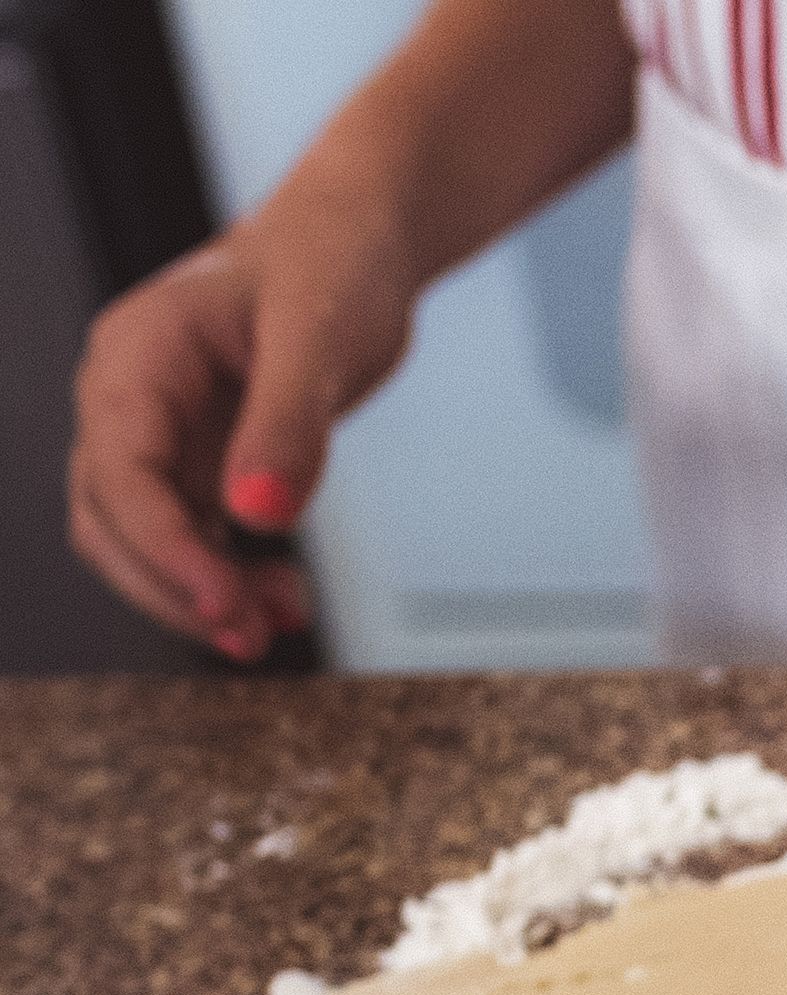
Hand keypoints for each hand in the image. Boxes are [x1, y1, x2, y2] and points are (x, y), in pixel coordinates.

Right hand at [69, 205, 414, 660]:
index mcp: (137, 357)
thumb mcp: (317, 339)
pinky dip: (229, 576)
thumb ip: (286, 427)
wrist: (355, 244)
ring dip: (200, 593)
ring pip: (144, 539)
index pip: (120, 473)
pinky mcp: (201, 460)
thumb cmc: (331, 264)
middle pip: (111, 520)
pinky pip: (193, 536)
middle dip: (173, 587)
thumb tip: (258, 516)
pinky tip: (284, 601)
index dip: (164, 550)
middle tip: (250, 638)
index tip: (222, 605)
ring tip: (278, 625)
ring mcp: (162, 433)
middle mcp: (131, 398)